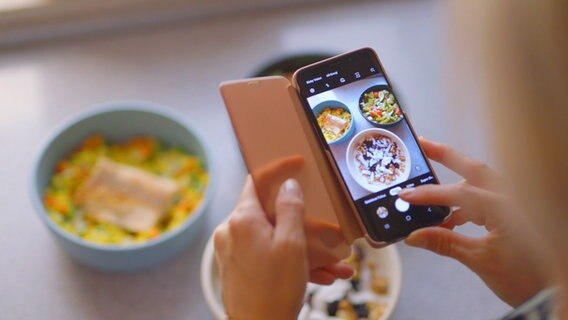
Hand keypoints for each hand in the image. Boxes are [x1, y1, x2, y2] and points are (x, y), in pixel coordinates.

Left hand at [214, 177, 352, 319]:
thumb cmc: (274, 289)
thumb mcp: (292, 244)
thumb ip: (290, 208)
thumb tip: (288, 185)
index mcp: (242, 219)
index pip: (256, 180)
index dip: (277, 169)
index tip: (296, 163)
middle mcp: (231, 231)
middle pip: (269, 213)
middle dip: (301, 221)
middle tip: (323, 226)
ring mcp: (232, 251)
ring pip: (272, 238)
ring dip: (303, 247)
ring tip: (333, 262)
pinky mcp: (236, 268)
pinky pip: (267, 255)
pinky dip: (290, 261)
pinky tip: (321, 275)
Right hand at [399, 137, 544, 306]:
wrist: (553, 288)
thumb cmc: (526, 277)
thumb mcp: (480, 260)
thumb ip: (445, 243)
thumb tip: (415, 236)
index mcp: (505, 207)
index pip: (459, 193)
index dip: (430, 194)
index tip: (407, 195)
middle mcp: (512, 198)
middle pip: (473, 169)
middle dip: (446, 155)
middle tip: (422, 144)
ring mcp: (514, 203)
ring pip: (479, 183)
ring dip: (454, 184)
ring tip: (429, 189)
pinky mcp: (513, 212)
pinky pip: (484, 199)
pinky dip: (465, 205)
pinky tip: (449, 219)